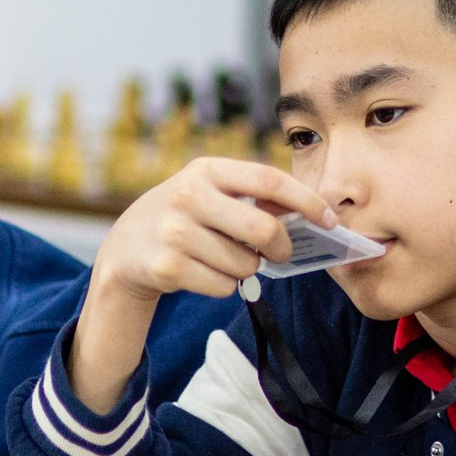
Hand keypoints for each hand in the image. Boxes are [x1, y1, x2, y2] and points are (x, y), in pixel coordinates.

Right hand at [92, 158, 334, 303]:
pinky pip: (224, 286)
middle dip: (281, 247)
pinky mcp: (167, 267)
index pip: (268, 180)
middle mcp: (188, 196)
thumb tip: (309, 214)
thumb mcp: (208, 193)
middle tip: (281, 254)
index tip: (329, 219)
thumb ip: (251, 197)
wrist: (125, 249)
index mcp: (206, 170)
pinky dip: (224, 285)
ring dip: (246, 269)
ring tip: (223, 259)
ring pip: (244, 264)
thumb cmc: (183, 218)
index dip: (305, 201)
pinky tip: (203, 272)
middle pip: (262, 229)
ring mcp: (175, 232)